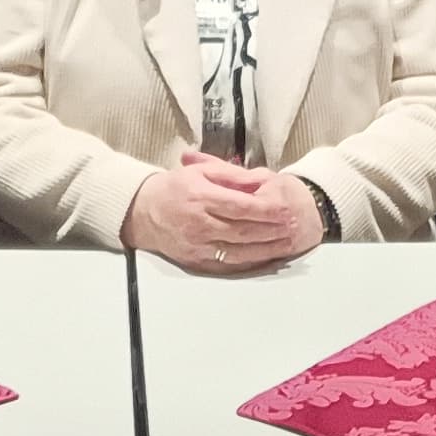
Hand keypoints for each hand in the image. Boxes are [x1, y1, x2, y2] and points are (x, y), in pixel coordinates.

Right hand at [123, 151, 317, 273]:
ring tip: (286, 242)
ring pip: (238, 251)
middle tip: (293, 226)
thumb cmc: (175, 187)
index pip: (240, 207)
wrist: (142, 212)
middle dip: (271, 230)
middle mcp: (199, 224)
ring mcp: (197, 246)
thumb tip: (259, 181)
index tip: (285, 210)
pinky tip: (266, 257)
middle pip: (243, 231)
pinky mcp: (196, 261)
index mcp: (201, 198)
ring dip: (266, 248)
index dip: (265, 210)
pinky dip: (249, 262)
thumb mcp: (201, 171)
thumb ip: (231, 175)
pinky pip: (227, 264)